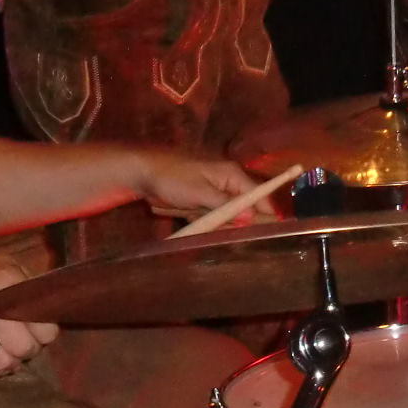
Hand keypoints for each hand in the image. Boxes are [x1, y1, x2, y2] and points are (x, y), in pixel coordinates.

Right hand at [0, 250, 56, 378]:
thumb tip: (52, 312)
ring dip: (8, 362)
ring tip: (3, 351)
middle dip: (26, 350)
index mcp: (5, 279)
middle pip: (24, 347)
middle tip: (19, 344)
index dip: (43, 334)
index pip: (43, 324)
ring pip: (4, 362)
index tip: (35, 331)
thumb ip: (26, 287)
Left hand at [132, 151, 257, 218]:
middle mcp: (229, 184)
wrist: (144, 174)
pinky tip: (189, 215)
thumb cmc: (172, 178)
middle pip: (245, 211)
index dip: (263, 215)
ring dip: (214, 223)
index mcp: (232, 175)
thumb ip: (225, 205)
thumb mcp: (199, 192)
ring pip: (227, 218)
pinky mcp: (204, 203)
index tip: (262, 233)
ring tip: (196, 215)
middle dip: (232, 222)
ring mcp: (216, 195)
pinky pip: (212, 219)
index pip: (258, 196)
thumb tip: (252, 217)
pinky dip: (202, 222)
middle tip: (213, 223)